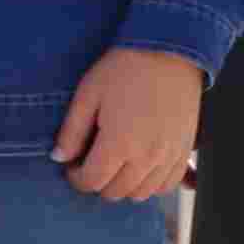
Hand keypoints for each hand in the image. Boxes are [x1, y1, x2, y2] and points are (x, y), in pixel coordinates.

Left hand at [49, 46, 206, 200]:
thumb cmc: (126, 67)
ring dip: (124, 186)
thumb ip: (72, 131)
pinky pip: (167, 185)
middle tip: (91, 162)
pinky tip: (141, 168)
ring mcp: (169, 156)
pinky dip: (151, 185)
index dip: (76, 178)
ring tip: (115, 165)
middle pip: (116, 192)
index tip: (72, 166)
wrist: (171, 49)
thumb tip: (59, 158)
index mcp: (119, 144)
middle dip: (98, 182)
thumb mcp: (89, 93)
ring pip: (141, 194)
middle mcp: (146, 158)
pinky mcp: (185, 150)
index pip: (92, 181)